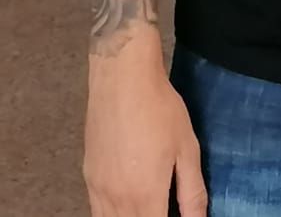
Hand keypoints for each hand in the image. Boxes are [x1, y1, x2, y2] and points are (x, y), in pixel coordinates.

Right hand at [83, 46, 206, 216]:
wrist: (122, 78)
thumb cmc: (159, 109)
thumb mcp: (187, 149)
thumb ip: (192, 192)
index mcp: (146, 195)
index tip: (177, 215)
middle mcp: (117, 199)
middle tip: (164, 207)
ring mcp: (98, 189)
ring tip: (149, 206)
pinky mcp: (88, 176)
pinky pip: (97, 210)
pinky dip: (112, 214)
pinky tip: (128, 203)